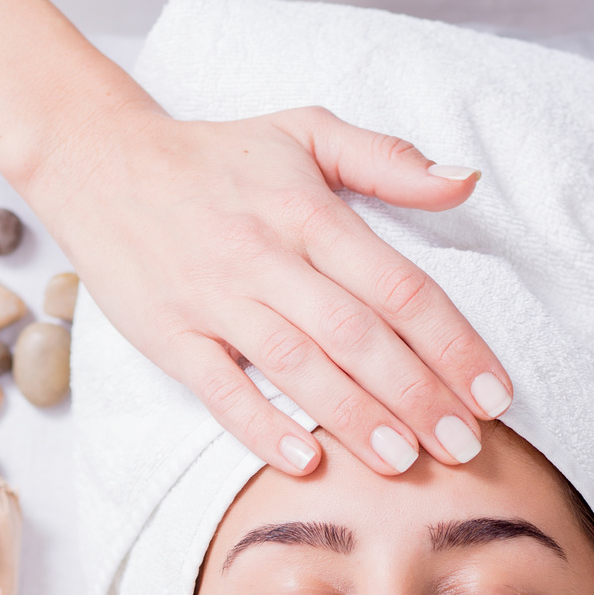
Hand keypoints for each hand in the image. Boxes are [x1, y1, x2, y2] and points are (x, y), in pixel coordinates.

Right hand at [27, 97, 513, 476]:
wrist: (99, 160)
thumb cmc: (217, 157)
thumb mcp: (306, 131)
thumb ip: (389, 160)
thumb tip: (464, 182)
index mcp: (310, 213)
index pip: (399, 286)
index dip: (452, 344)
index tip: (494, 394)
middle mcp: (267, 257)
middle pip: (359, 335)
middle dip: (419, 395)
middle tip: (465, 447)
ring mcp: (215, 299)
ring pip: (298, 366)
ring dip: (355, 418)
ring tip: (405, 462)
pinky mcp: (170, 335)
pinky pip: (219, 388)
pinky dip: (260, 425)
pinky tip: (303, 461)